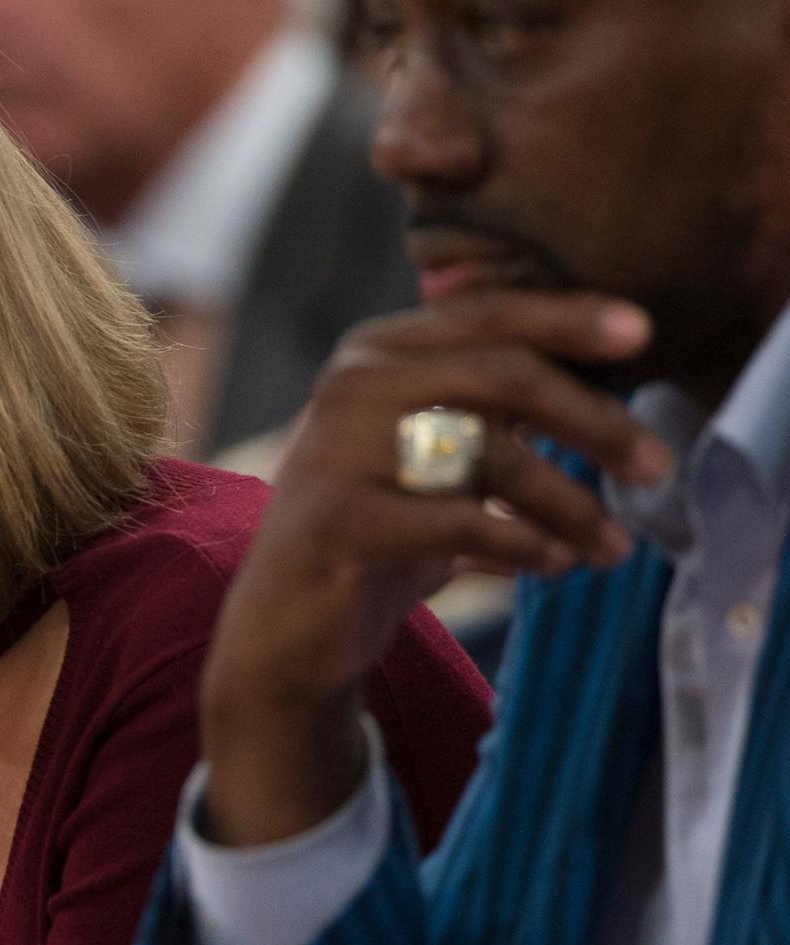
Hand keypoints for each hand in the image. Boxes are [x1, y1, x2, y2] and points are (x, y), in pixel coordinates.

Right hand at [200, 292, 663, 844]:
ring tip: (613, 546)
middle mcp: (350, 385)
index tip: (642, 332)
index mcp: (376, 353)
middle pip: (501, 373)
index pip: (489, 315)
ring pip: (488, 454)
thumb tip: (611, 380)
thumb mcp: (437, 456)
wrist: (288, 630)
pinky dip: (523, 544)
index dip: (569, 318)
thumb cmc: (380, 535)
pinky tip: (555, 565)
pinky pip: (459, 522)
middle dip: (593, 420)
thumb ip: (493, 407)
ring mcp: (336, 450)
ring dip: (570, 504)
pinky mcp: (338, 521)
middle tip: (656, 465)